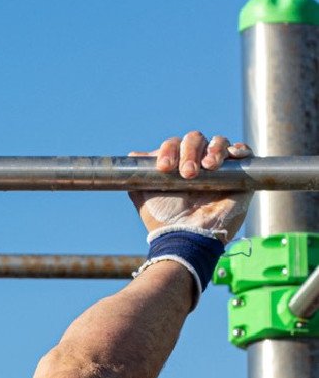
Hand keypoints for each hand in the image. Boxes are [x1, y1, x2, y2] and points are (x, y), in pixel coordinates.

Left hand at [128, 130, 251, 241]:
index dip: (170, 149)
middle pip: (196, 139)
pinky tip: (230, 157)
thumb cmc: (164, 221)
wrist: (186, 237)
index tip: (164, 166)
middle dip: (189, 151)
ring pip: (219, 142)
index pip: (176, 144)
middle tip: (187, 173)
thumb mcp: (143, 196)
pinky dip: (238, 149)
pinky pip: (244, 152)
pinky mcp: (240, 175)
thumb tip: (134, 155)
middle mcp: (199, 165)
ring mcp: (221, 169)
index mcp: (178, 166)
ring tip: (208, 167)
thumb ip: (138, 176)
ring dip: (213, 150)